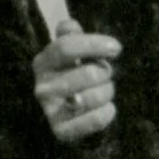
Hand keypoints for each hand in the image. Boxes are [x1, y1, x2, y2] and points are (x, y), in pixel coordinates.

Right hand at [34, 24, 121, 146]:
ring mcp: (50, 111)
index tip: (116, 48)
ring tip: (104, 91)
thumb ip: (71, 35)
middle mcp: (42, 87)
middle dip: (106, 72)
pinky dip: (107, 112)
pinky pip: (96, 119)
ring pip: (95, 97)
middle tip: (106, 74)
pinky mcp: (62, 132)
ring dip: (107, 92)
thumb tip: (70, 26)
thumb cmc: (71, 75)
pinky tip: (105, 108)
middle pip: (87, 73)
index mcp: (42, 62)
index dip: (95, 45)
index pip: (67, 47)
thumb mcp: (68, 53)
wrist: (64, 114)